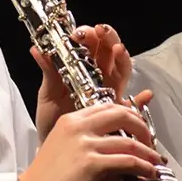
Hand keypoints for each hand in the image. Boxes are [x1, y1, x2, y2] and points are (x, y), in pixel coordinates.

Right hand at [18, 95, 162, 180]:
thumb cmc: (47, 177)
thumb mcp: (66, 149)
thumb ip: (92, 146)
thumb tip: (123, 156)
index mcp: (71, 120)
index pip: (108, 106)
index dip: (129, 115)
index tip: (140, 129)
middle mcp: (79, 126)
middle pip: (123, 115)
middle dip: (143, 128)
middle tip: (150, 143)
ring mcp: (85, 144)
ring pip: (129, 142)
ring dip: (148, 153)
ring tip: (157, 163)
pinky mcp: (91, 164)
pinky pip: (127, 162)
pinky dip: (143, 168)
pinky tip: (149, 174)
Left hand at [32, 23, 132, 141]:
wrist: (55, 149)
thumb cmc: (51, 122)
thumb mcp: (48, 96)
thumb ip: (48, 73)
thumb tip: (36, 48)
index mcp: (81, 71)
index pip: (89, 46)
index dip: (88, 36)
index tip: (80, 33)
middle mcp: (99, 78)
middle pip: (109, 52)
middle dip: (107, 38)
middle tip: (100, 31)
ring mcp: (110, 93)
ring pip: (121, 69)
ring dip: (122, 57)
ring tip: (118, 48)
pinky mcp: (117, 113)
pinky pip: (134, 104)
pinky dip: (141, 99)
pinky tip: (145, 94)